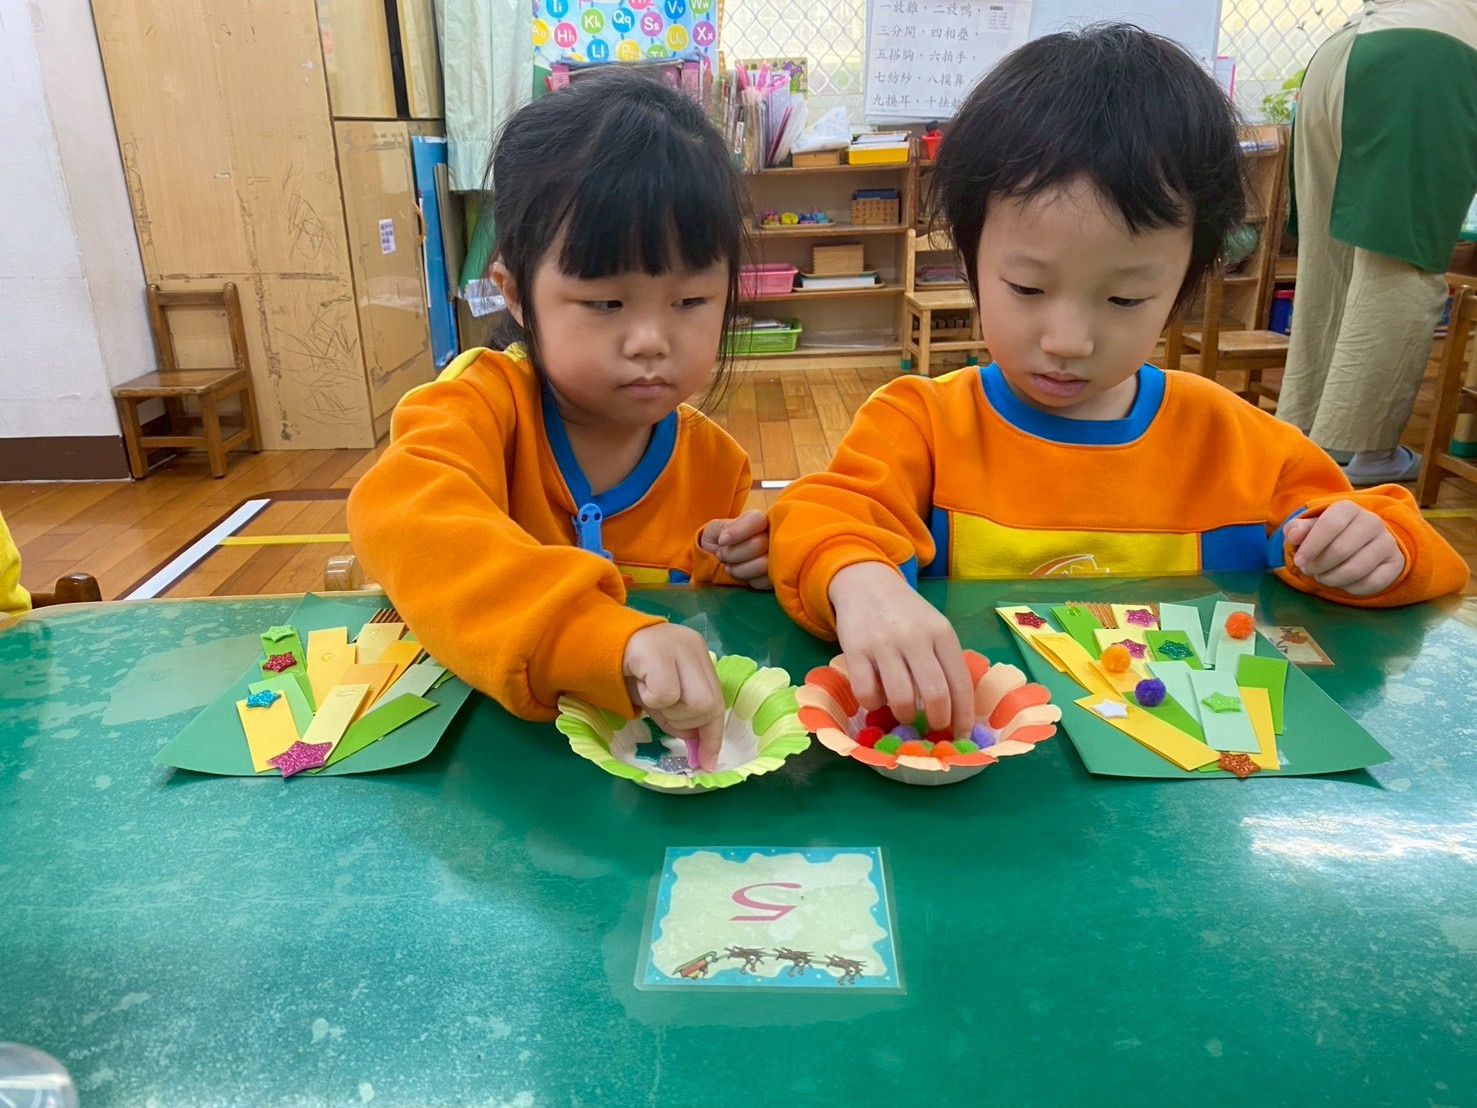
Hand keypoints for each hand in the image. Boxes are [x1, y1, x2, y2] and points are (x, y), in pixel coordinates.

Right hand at [622, 624, 724, 769]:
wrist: (591, 641)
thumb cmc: (627, 671)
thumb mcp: (659, 696)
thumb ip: (680, 716)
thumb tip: (698, 749)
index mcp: (698, 656)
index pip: (716, 701)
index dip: (712, 737)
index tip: (706, 763)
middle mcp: (694, 647)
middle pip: (710, 705)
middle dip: (686, 723)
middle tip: (661, 714)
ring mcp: (678, 646)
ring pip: (695, 702)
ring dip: (669, 712)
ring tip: (648, 694)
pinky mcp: (658, 651)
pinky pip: (666, 693)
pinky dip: (651, 700)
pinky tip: (638, 685)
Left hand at [699, 509, 771, 589]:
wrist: (723, 560)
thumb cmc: (721, 541)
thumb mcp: (716, 529)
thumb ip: (721, 528)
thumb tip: (725, 539)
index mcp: (758, 520)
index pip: (757, 521)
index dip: (738, 532)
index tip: (722, 541)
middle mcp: (773, 535)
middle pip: (758, 544)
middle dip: (734, 554)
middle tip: (722, 555)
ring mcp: (778, 556)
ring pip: (763, 565)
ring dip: (740, 569)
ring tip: (729, 567)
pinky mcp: (778, 574)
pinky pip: (766, 580)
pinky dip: (750, 580)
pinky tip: (743, 576)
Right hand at [828, 562, 973, 737]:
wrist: (866, 584)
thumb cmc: (906, 614)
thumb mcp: (933, 628)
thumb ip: (943, 661)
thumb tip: (954, 711)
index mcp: (941, 634)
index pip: (960, 684)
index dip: (963, 716)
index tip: (961, 736)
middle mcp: (915, 638)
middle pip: (935, 694)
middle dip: (937, 721)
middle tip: (932, 728)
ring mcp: (884, 644)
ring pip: (901, 698)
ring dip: (905, 715)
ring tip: (904, 713)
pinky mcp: (855, 651)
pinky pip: (867, 693)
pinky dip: (874, 705)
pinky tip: (877, 697)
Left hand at [1285, 501, 1404, 596]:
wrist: (1361, 542)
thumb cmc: (1328, 535)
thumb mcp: (1309, 528)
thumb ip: (1297, 529)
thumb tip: (1294, 534)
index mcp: (1348, 508)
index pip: (1329, 524)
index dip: (1311, 546)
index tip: (1299, 561)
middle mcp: (1372, 522)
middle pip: (1341, 550)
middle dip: (1318, 566)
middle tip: (1309, 570)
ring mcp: (1388, 542)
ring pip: (1355, 569)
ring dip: (1331, 579)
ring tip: (1322, 576)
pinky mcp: (1396, 563)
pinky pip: (1371, 583)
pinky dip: (1350, 588)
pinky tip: (1342, 582)